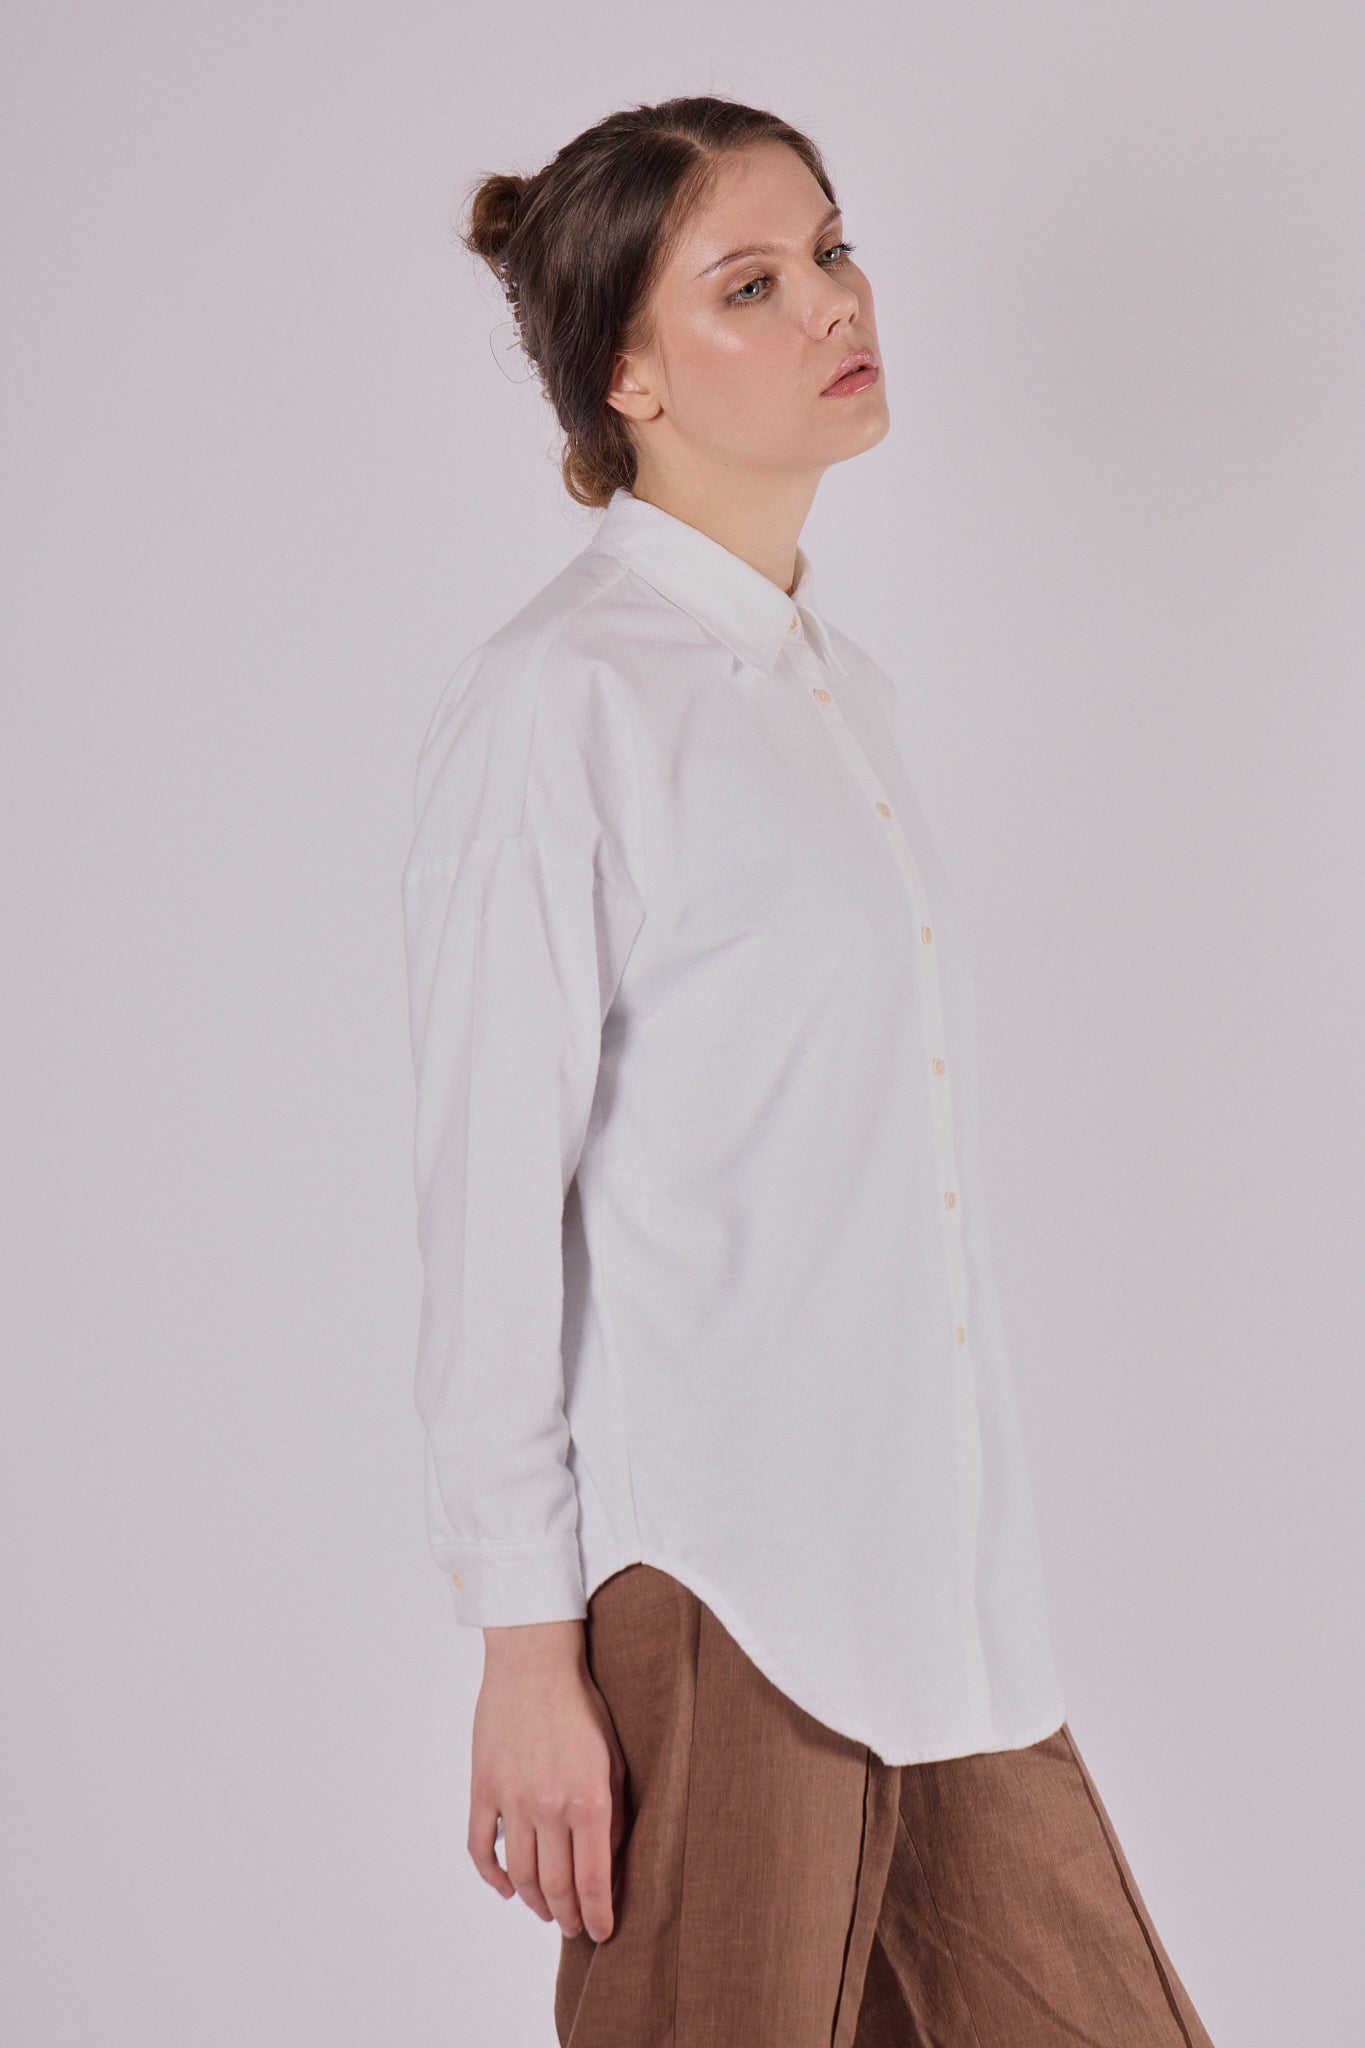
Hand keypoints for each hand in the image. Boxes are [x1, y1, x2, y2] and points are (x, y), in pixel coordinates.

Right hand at [468, 1620, 628, 1943]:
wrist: (534, 1663)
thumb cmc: (581, 1705)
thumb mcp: (614, 1759)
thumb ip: (614, 1813)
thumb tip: (609, 1861)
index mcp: (589, 1799)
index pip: (592, 1880)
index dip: (597, 1915)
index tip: (602, 1932)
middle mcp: (549, 1806)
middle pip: (555, 1886)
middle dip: (567, 1916)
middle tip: (574, 1928)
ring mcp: (512, 1799)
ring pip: (520, 1874)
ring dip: (533, 1903)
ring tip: (546, 1912)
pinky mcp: (483, 1788)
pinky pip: (481, 1848)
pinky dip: (492, 1877)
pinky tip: (507, 1888)